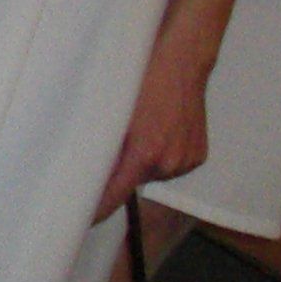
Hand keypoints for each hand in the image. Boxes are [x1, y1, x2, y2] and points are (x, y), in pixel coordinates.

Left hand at [94, 42, 210, 219]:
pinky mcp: (198, 156)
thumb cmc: (144, 79)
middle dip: (124, 169)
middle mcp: (168, 163)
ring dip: (146, 161)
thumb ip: (105, 148)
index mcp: (145, 154)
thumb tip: (88, 173)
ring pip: (153, 173)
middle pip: (134, 182)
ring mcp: (187, 161)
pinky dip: (164, 155)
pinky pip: (172, 165)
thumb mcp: (115, 113)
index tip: (81, 220)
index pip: (115, 195)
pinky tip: (164, 131)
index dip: (97, 209)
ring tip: (148, 128)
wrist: (182, 61)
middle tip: (124, 141)